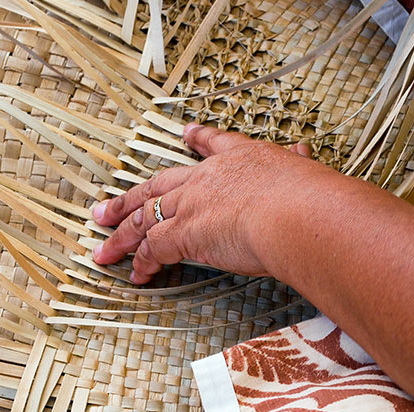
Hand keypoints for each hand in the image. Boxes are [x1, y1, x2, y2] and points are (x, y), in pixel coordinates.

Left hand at [91, 124, 335, 283]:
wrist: (296, 211)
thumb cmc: (308, 196)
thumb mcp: (304, 172)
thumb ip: (299, 166)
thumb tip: (304, 153)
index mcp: (239, 159)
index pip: (213, 145)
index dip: (197, 141)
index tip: (186, 135)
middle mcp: (207, 179)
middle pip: (157, 185)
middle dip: (130, 199)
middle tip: (106, 208)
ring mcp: (191, 205)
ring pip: (145, 217)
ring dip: (122, 235)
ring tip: (104, 248)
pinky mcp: (183, 233)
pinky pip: (153, 249)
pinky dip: (141, 263)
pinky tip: (135, 274)